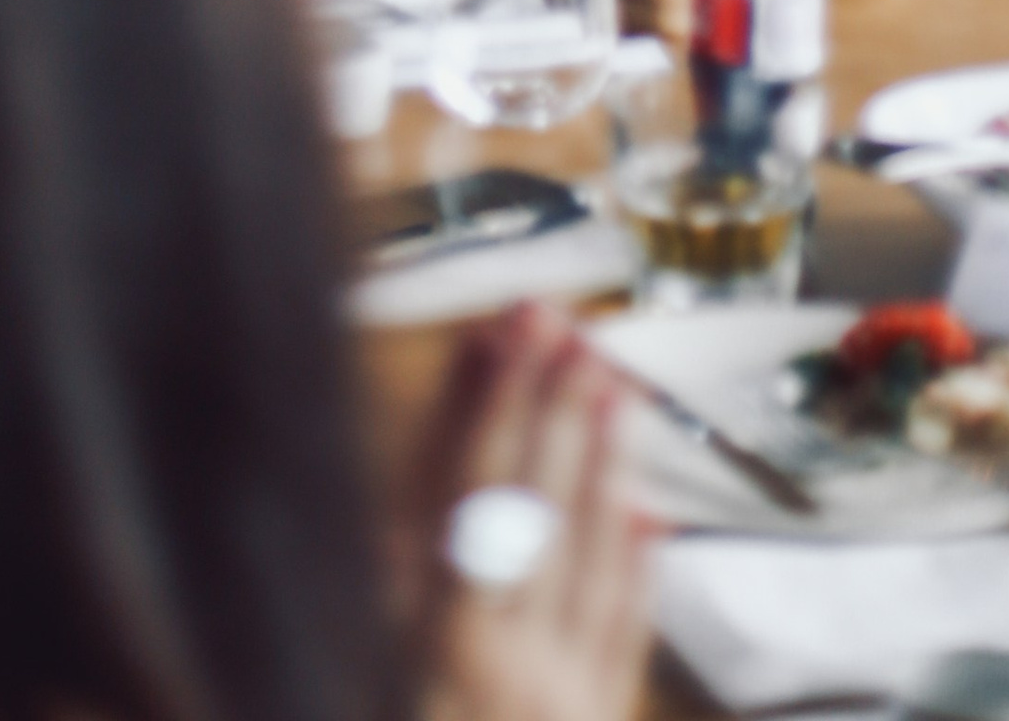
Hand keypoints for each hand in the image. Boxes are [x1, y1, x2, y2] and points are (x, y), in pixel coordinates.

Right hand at [413, 309, 650, 720]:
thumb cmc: (400, 714)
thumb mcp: (361, 657)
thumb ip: (389, 567)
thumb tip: (405, 481)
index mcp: (428, 636)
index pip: (462, 492)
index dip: (486, 403)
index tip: (502, 330)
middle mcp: (497, 659)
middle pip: (532, 510)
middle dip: (550, 409)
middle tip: (567, 326)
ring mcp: (555, 694)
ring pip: (588, 561)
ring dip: (603, 467)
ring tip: (617, 387)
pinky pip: (621, 638)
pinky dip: (634, 571)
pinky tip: (647, 516)